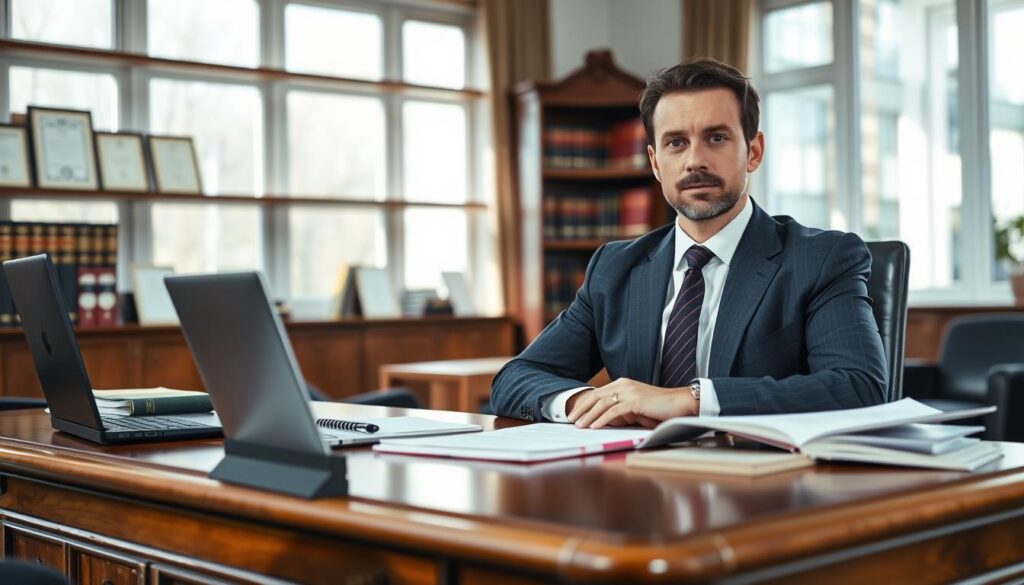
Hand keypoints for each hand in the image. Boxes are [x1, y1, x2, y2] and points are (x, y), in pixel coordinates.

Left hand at [567, 378, 697, 428]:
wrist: (681, 403)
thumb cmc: (660, 407)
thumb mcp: (637, 407)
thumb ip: (622, 409)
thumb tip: (605, 419)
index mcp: (623, 384)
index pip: (598, 393)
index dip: (584, 403)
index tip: (574, 414)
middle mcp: (624, 385)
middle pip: (596, 396)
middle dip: (581, 409)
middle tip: (570, 420)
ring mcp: (630, 392)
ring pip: (602, 403)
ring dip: (588, 415)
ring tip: (579, 426)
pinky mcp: (636, 401)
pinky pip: (614, 411)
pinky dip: (602, 419)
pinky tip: (594, 427)